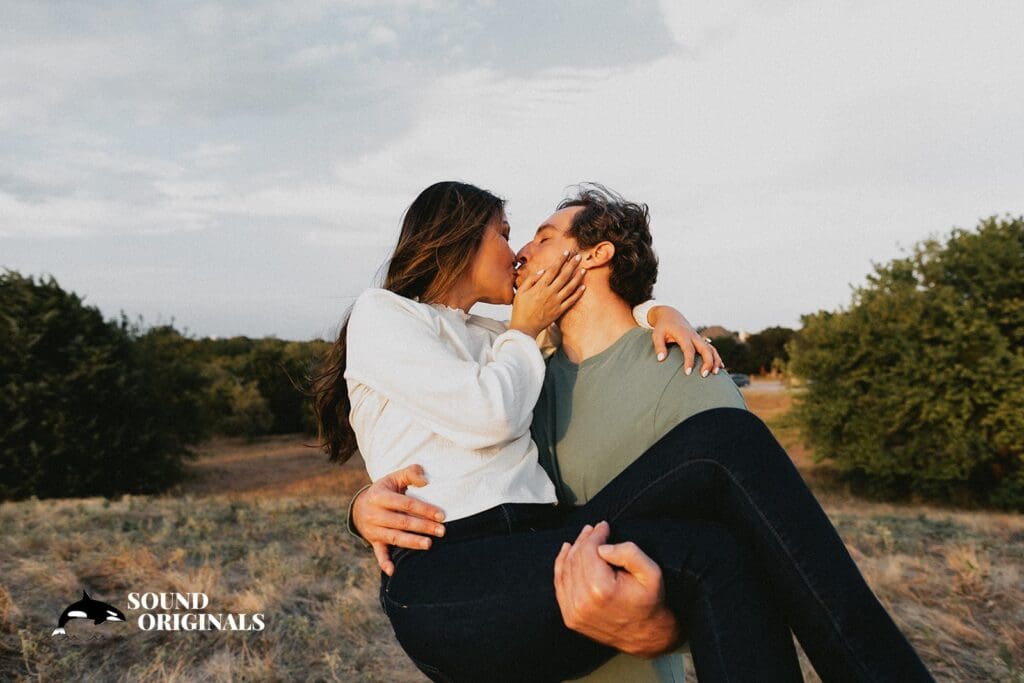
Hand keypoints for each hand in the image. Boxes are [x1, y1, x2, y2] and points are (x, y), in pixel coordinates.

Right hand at [350, 464, 446, 575]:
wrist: (360, 505)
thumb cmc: (385, 490)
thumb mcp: (394, 477)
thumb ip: (411, 473)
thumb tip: (426, 481)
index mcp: (380, 496)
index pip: (406, 504)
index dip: (424, 509)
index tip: (441, 515)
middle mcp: (374, 514)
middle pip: (402, 522)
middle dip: (423, 527)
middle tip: (442, 531)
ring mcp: (373, 529)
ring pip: (394, 537)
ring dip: (412, 542)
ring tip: (429, 544)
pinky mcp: (373, 541)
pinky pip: (378, 553)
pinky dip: (384, 563)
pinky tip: (393, 571)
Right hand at [509, 250, 586, 337]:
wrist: (524, 328)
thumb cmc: (520, 309)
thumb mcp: (520, 292)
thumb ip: (531, 279)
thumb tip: (543, 271)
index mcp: (540, 287)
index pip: (553, 270)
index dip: (560, 260)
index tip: (566, 252)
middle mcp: (550, 293)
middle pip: (564, 276)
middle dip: (572, 265)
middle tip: (578, 256)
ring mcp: (556, 302)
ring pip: (570, 287)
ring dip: (578, 277)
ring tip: (584, 269)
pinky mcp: (559, 311)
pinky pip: (571, 301)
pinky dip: (578, 293)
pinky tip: (583, 287)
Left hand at [553, 521, 680, 657]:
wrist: (645, 635)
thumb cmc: (649, 603)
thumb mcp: (651, 573)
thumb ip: (630, 553)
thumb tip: (603, 547)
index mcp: (601, 590)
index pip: (589, 551)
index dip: (595, 534)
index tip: (603, 525)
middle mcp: (582, 602)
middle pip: (576, 558)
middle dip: (585, 540)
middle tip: (594, 529)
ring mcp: (574, 611)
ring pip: (565, 569)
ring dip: (573, 550)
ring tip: (583, 538)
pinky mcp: (570, 617)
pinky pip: (560, 585)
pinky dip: (562, 566)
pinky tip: (568, 553)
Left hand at [648, 306, 724, 377]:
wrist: (671, 315)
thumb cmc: (662, 327)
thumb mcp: (657, 334)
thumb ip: (659, 346)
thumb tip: (661, 359)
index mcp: (683, 334)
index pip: (688, 349)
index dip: (689, 361)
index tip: (688, 373)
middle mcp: (693, 336)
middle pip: (705, 349)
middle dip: (707, 362)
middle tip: (704, 375)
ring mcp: (699, 338)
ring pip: (711, 349)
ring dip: (715, 360)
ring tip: (715, 373)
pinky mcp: (701, 340)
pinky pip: (712, 348)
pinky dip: (717, 357)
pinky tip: (720, 367)